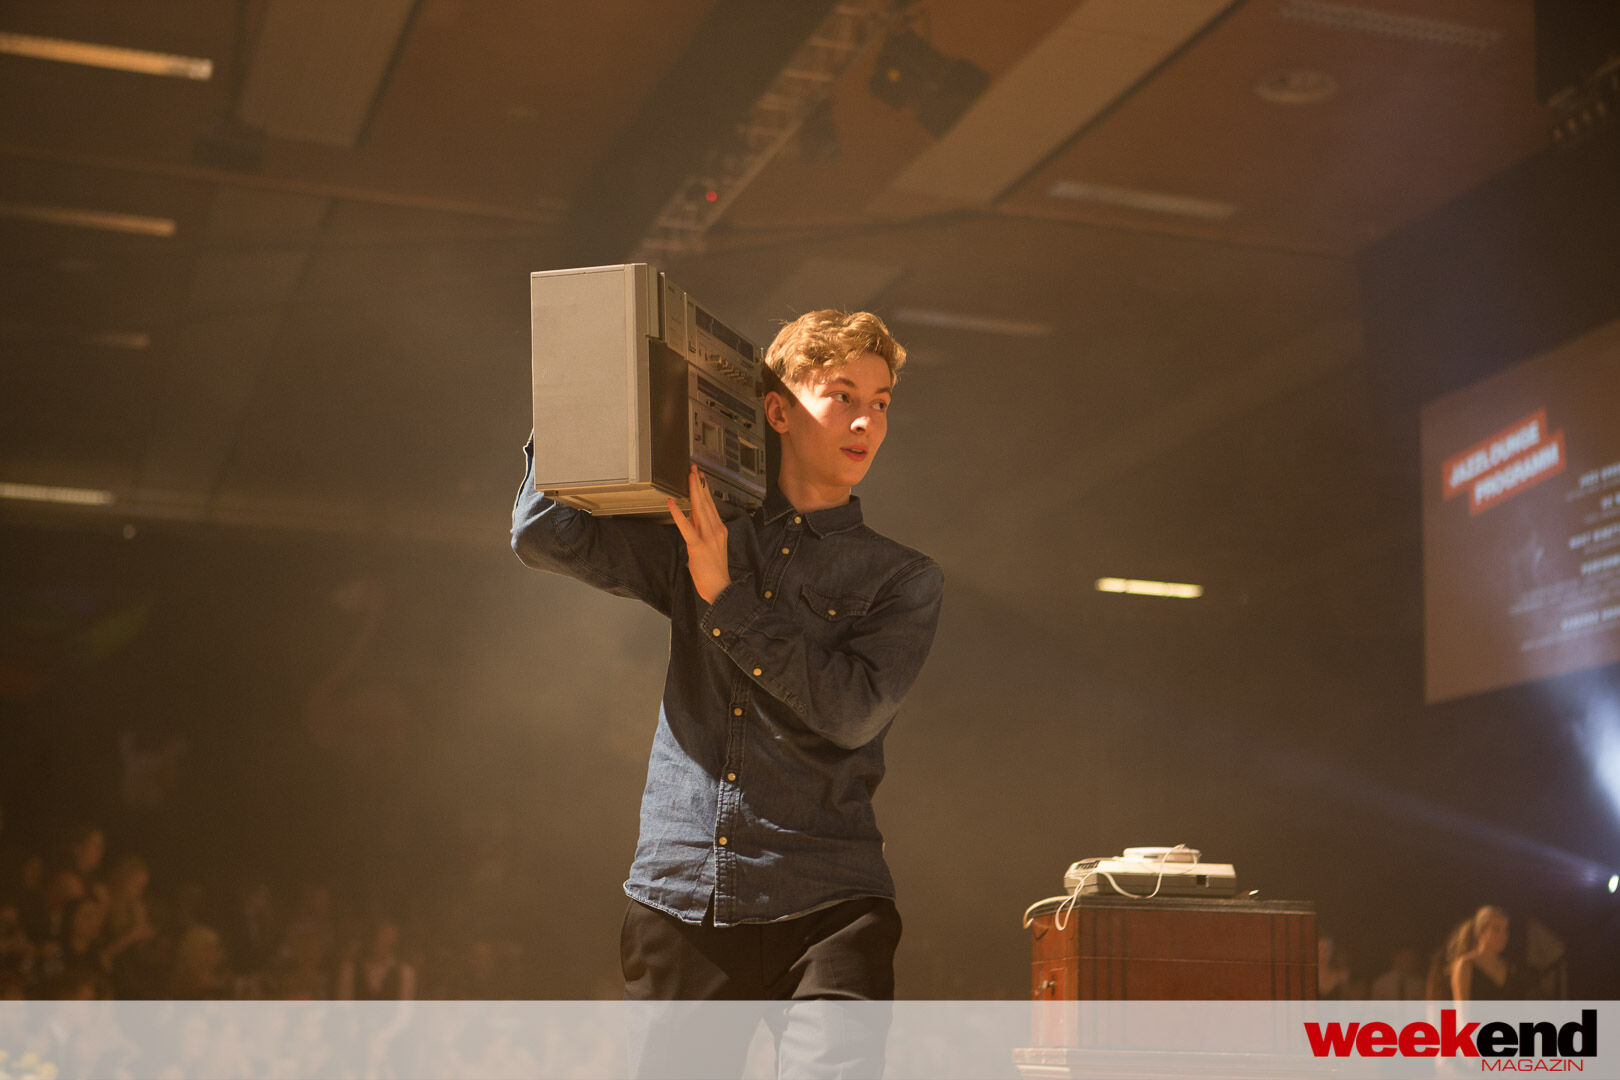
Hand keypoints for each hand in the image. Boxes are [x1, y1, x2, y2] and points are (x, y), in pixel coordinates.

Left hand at [668, 465, 730, 603]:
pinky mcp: (698, 545)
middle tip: (694, 470)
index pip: (711, 506)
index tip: (700, 478)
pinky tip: (671, 503)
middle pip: (706, 503)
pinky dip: (677, 514)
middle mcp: (716, 530)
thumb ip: (701, 530)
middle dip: (699, 484)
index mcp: (720, 530)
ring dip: (693, 492)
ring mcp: (708, 537)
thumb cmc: (714, 571)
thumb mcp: (710, 546)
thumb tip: (691, 515)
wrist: (720, 588)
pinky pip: (686, 526)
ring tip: (689, 478)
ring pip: (699, 509)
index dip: (705, 490)